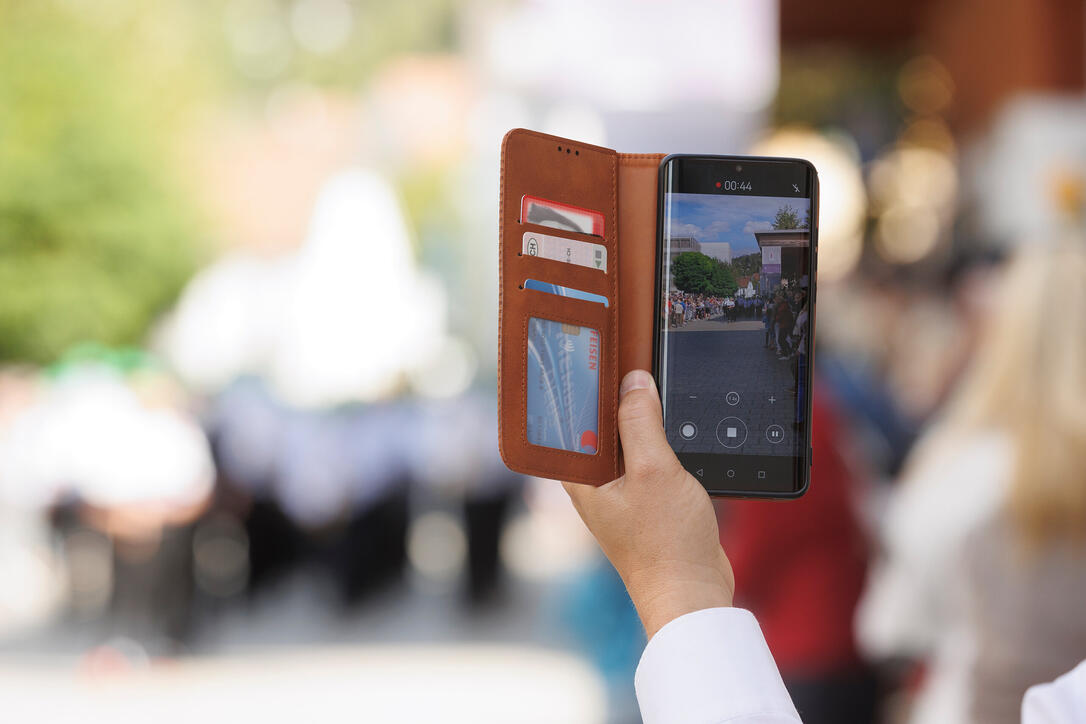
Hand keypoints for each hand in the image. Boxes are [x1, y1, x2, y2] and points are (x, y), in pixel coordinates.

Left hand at [564, 370, 734, 639]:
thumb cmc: (665, 543)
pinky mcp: (643, 498)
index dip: (570, 385)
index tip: (579, 351)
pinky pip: (642, 455)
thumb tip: (633, 382)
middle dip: (605, 392)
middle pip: (593, 425)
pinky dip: (652, 435)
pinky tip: (665, 417)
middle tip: (616, 352)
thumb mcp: (653, 470)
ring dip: (632, 412)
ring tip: (642, 375)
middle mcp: (592, 483)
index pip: (563, 420)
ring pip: (620, 439)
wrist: (692, 592)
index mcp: (579, 477)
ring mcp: (617, 491)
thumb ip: (639, 423)